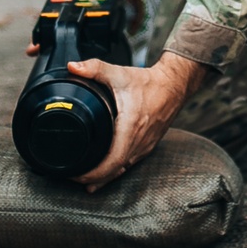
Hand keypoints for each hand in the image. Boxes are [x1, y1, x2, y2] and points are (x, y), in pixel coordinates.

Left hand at [68, 51, 208, 190]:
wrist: (174, 86)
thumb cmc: (148, 82)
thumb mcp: (119, 73)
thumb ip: (94, 68)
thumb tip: (72, 66)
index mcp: (130, 128)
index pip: (111, 162)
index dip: (92, 173)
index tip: (75, 173)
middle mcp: (139, 142)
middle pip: (114, 172)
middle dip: (92, 179)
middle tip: (72, 177)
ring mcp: (144, 147)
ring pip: (122, 171)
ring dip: (104, 178)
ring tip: (84, 181)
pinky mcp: (147, 146)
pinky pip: (129, 164)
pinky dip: (115, 171)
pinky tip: (105, 174)